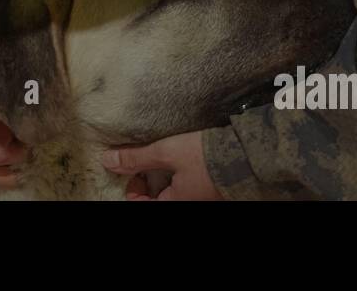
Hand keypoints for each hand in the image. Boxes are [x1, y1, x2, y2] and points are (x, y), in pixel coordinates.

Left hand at [102, 131, 223, 200]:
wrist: (249, 155)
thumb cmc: (206, 157)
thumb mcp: (167, 152)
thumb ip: (136, 158)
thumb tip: (107, 161)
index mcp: (175, 203)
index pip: (142, 205)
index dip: (132, 191)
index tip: (134, 171)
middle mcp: (188, 203)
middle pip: (158, 199)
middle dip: (147, 183)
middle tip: (146, 162)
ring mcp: (200, 197)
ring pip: (172, 192)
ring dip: (163, 177)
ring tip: (163, 157)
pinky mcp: (211, 189)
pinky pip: (186, 186)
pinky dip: (177, 175)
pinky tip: (181, 159)